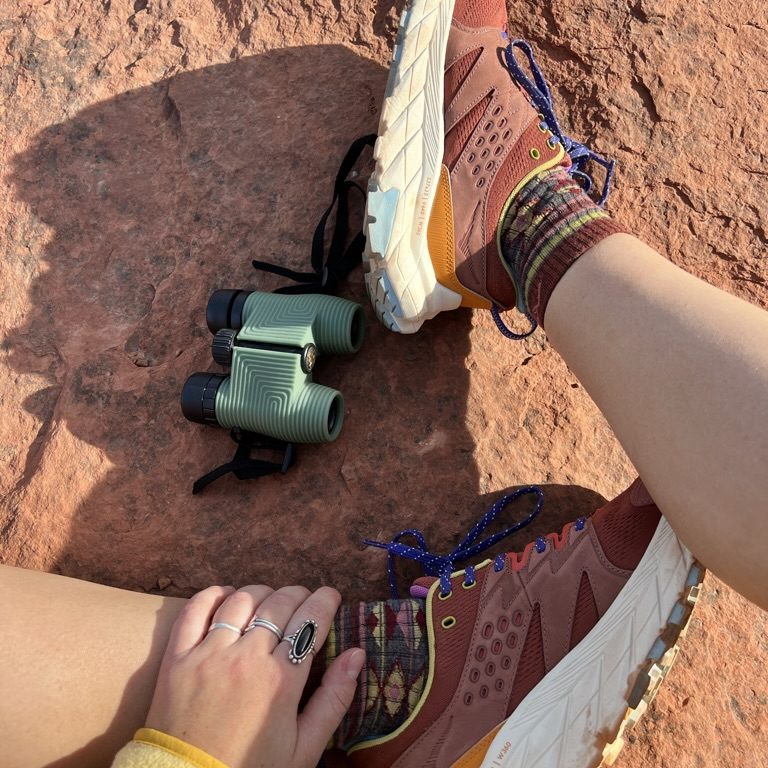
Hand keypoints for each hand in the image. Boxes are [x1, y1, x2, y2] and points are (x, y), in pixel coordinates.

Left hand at [145, 584, 364, 767]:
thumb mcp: (304, 748)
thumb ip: (334, 699)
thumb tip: (357, 654)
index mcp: (281, 679)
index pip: (311, 619)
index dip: (326, 600)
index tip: (331, 595)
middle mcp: (246, 658)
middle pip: (279, 603)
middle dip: (299, 594)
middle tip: (304, 601)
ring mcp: (209, 654)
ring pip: (242, 599)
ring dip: (262, 593)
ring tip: (269, 602)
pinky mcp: (178, 657)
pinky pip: (196, 609)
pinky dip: (214, 594)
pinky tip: (228, 597)